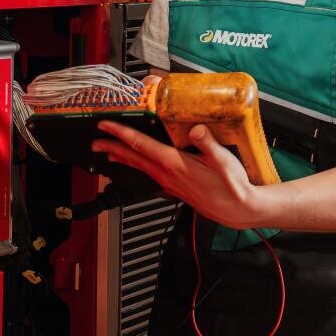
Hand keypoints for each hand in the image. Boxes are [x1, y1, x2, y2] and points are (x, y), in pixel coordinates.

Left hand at [91, 120, 273, 229]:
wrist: (240, 210)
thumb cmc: (234, 187)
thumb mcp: (224, 161)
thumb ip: (208, 144)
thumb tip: (196, 129)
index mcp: (176, 164)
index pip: (142, 145)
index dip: (121, 134)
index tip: (105, 126)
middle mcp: (168, 175)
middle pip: (134, 158)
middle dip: (112, 147)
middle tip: (95, 141)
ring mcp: (170, 183)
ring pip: (140, 168)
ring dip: (123, 159)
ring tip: (108, 153)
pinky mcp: (176, 189)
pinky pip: (150, 176)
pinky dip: (139, 168)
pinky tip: (138, 167)